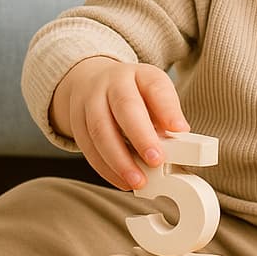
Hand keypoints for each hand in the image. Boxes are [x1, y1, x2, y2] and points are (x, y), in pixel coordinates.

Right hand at [50, 57, 188, 190]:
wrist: (91, 81)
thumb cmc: (133, 92)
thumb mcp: (154, 92)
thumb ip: (167, 114)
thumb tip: (179, 138)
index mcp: (139, 74)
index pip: (154, 87)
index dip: (167, 108)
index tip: (180, 129)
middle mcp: (112, 83)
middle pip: (125, 107)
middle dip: (141, 136)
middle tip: (156, 160)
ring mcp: (90, 101)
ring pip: (101, 130)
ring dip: (120, 161)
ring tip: (138, 180)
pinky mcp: (76, 123)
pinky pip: (88, 148)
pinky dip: (106, 168)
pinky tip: (122, 181)